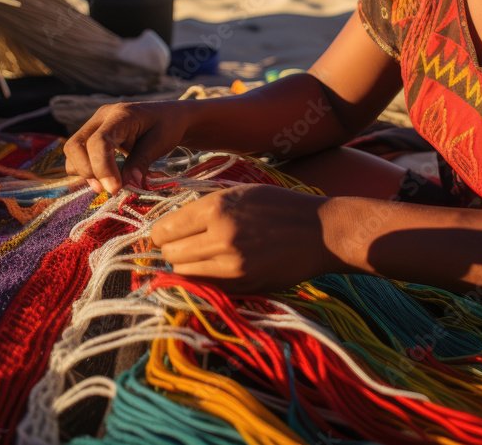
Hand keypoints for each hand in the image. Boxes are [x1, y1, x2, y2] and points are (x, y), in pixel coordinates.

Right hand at [63, 101, 191, 192]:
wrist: (169, 117)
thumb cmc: (168, 126)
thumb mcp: (161, 142)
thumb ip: (141, 161)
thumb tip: (128, 184)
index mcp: (121, 115)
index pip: (99, 141)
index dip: (102, 168)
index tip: (115, 189)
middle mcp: (102, 117)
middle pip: (76, 146)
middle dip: (89, 172)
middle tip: (110, 190)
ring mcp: (94, 125)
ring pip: (72, 151)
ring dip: (86, 172)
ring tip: (109, 185)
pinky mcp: (92, 136)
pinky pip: (77, 156)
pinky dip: (87, 170)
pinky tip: (105, 177)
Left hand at [149, 184, 334, 292]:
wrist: (321, 232)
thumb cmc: (279, 206)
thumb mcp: (240, 194)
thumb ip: (204, 209)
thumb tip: (168, 227)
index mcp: (218, 208)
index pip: (165, 229)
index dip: (159, 233)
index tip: (162, 235)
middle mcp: (222, 236)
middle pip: (170, 254)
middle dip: (169, 252)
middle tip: (179, 247)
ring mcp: (233, 265)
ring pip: (184, 274)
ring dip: (185, 267)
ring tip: (197, 258)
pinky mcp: (244, 285)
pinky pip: (206, 287)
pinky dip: (203, 280)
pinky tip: (213, 268)